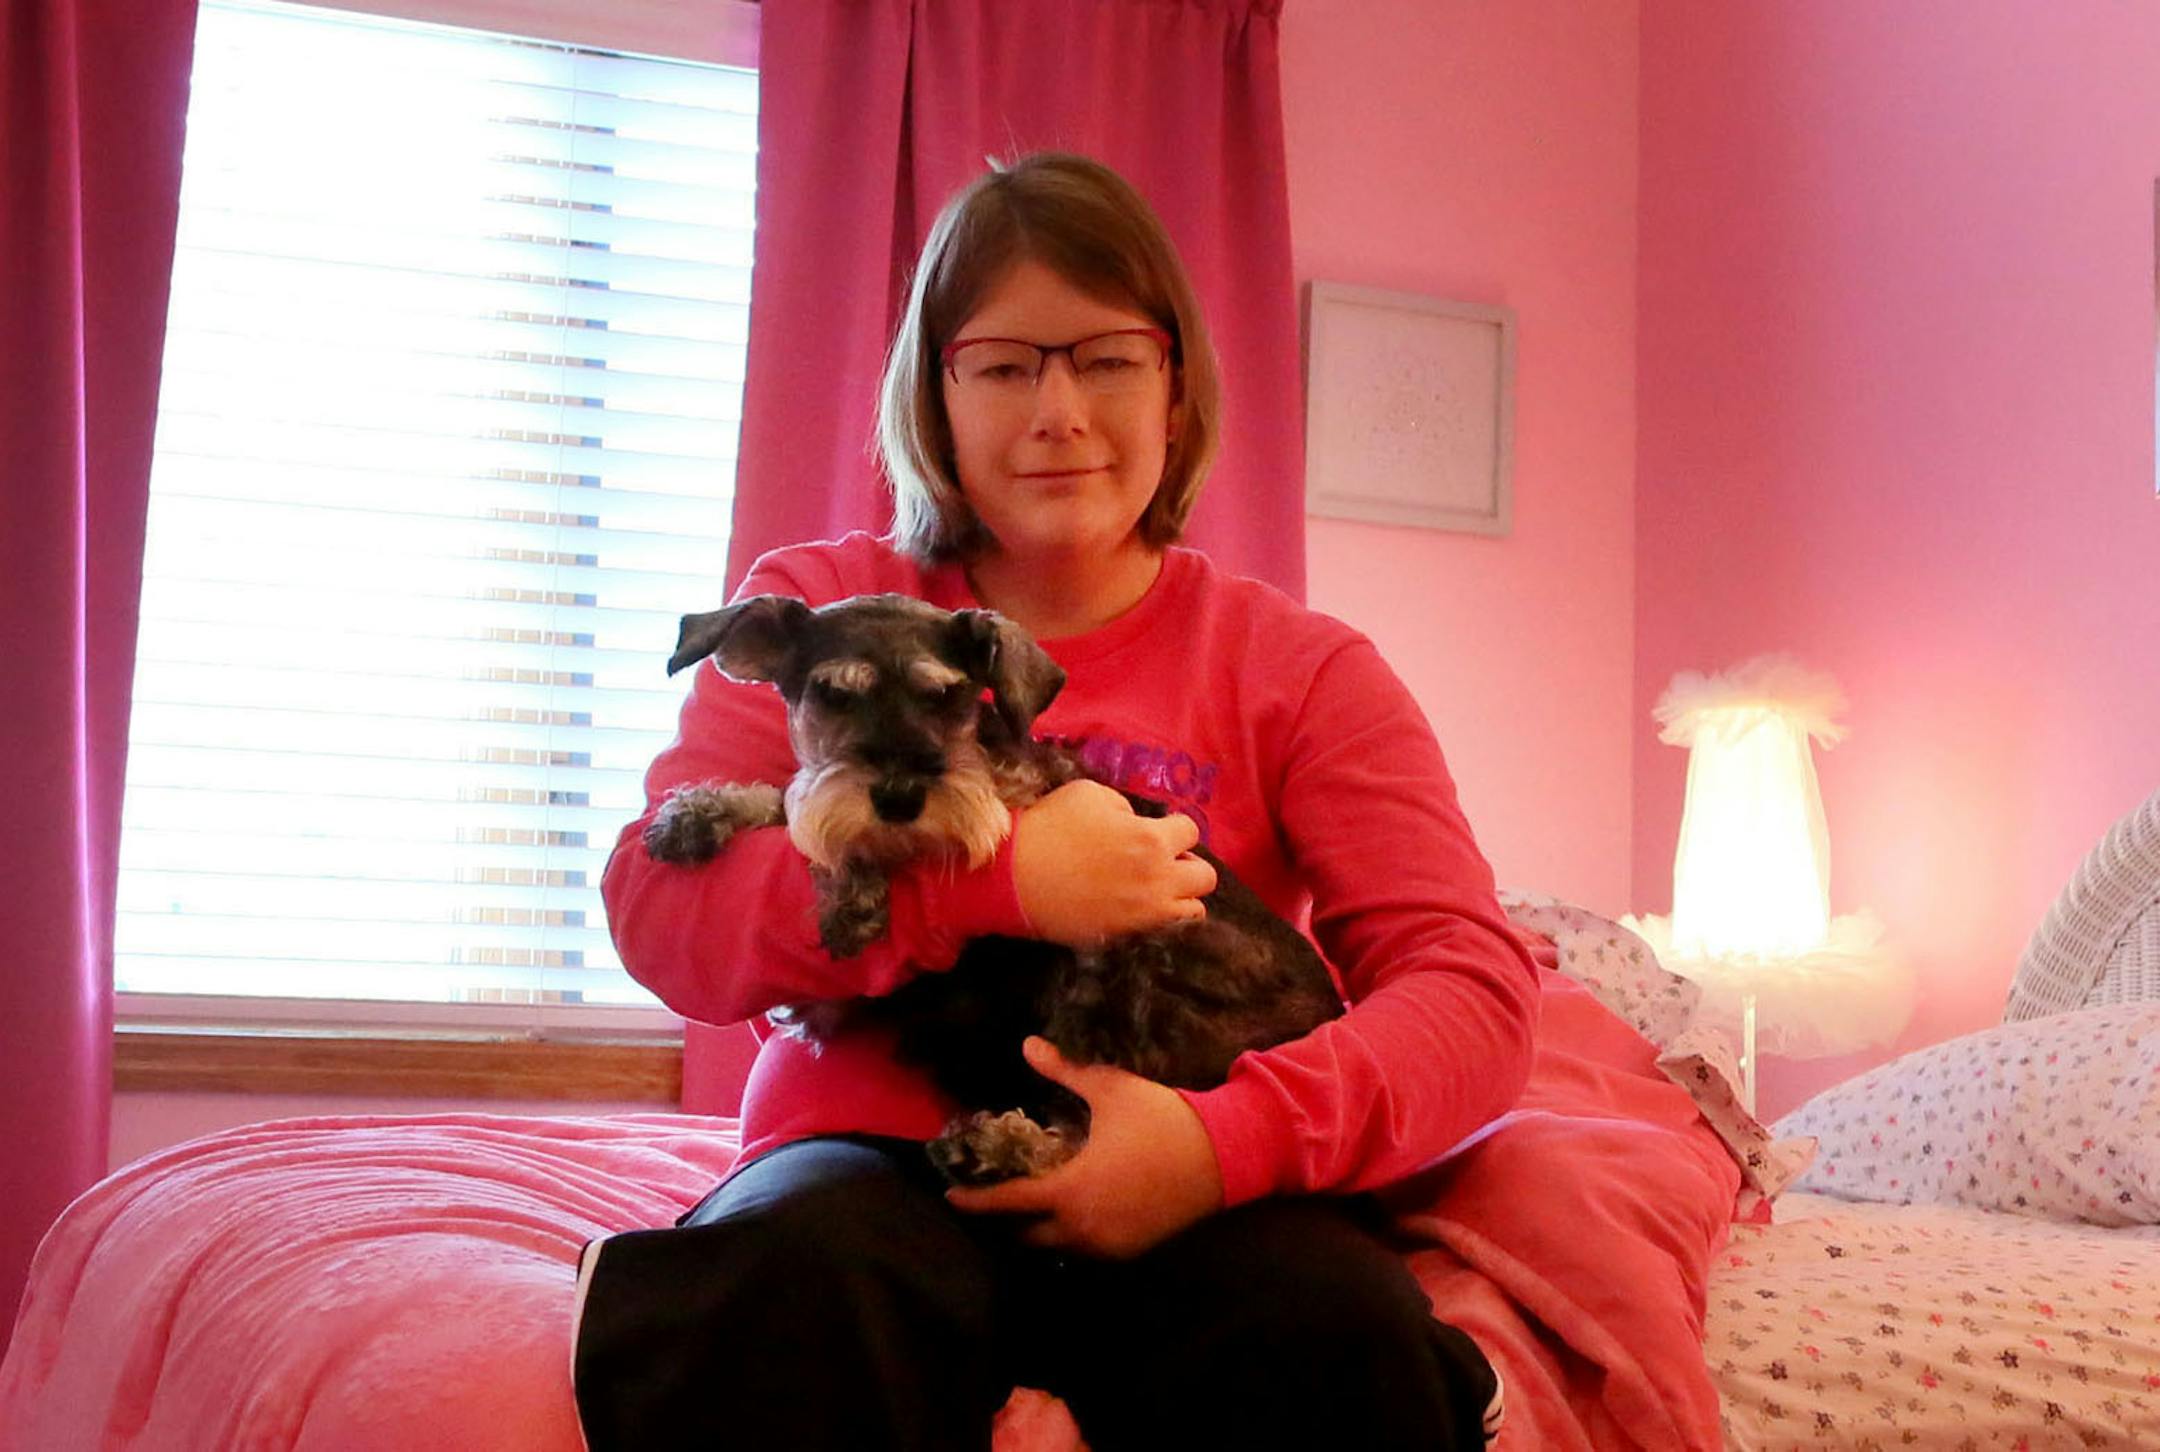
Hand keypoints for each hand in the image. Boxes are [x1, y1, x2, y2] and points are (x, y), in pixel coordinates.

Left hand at [945, 1037, 1224, 1257]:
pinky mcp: (1130, 1250)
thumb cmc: (1162, 1120)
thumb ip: (1065, 1071)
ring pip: (1057, 1245)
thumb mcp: (1111, 1089)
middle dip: (1006, 1219)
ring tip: (1029, 1200)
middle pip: (1027, 1234)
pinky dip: (1070, 1234)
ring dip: (1039, 1228)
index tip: (950, 1196)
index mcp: (1072, 1189)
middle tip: (995, 1194)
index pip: (1009, 1202)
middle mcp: (1084, 1226)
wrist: (1225, 1156)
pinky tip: (1070, 1209)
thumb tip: (1028, 1045)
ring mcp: (1109, 1244)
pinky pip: (1085, 1249)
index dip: (976, 1200)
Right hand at [1010, 782, 1216, 945]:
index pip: (1191, 831)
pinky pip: (1165, 931)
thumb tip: (1137, 823)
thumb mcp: (1090, 794)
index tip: (1157, 830)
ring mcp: (1144, 914)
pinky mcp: (1126, 935)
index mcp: (1151, 839)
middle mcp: (1157, 880)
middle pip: (1205, 876)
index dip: (1173, 828)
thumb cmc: (1050, 827)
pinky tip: (1141, 907)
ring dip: (1182, 895)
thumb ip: (1126, 807)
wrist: (1013, 875)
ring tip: (1157, 888)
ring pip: (1195, 911)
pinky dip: (1163, 919)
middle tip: (1161, 861)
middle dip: (1186, 864)